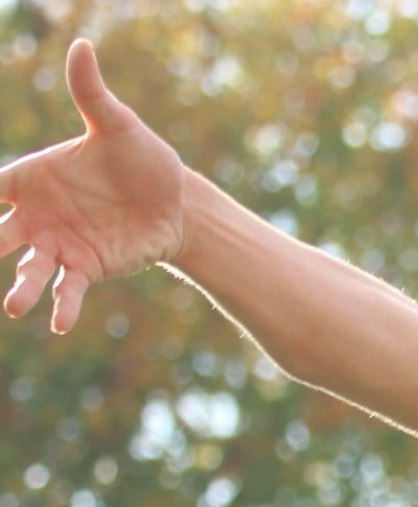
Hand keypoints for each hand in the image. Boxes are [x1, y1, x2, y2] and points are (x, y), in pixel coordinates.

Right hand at [0, 39, 185, 334]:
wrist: (177, 203)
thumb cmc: (141, 159)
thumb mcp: (118, 125)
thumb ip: (92, 93)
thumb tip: (81, 46)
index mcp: (31, 177)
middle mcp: (35, 216)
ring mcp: (57, 245)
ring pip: (27, 269)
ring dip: (18, 289)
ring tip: (13, 307)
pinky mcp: (85, 268)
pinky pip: (68, 291)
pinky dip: (63, 308)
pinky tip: (59, 325)